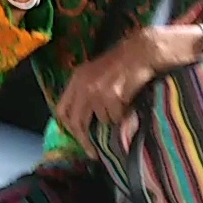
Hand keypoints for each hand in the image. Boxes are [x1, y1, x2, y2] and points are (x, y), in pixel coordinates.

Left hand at [55, 25, 202, 155]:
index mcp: (76, 79)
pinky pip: (115, 116)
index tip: (76, 138)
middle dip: (84, 140)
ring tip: (119, 109)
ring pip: (100, 120)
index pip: (61, 110)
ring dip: (110, 120)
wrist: (141, 51)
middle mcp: (83, 85)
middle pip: (76, 122)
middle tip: (93, 151)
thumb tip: (81, 121)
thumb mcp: (94, 74)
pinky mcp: (112, 95)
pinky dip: (122, 115)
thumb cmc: (121, 64)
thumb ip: (84, 92)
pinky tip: (127, 102)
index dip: (67, 127)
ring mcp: (97, 90)